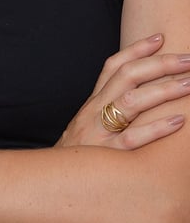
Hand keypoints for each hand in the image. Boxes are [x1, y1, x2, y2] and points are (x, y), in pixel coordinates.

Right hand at [56, 33, 189, 148]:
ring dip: (164, 90)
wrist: (47, 184)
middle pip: (126, 76)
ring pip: (131, 102)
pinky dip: (156, 128)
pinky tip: (179, 122)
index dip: (136, 50)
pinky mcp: (106, 156)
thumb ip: (108, 112)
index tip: (160, 38)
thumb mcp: (87, 127)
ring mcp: (99, 132)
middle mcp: (94, 111)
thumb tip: (139, 99)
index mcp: (92, 102)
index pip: (113, 66)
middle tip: (189, 59)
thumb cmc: (77, 157)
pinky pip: (133, 139)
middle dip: (160, 64)